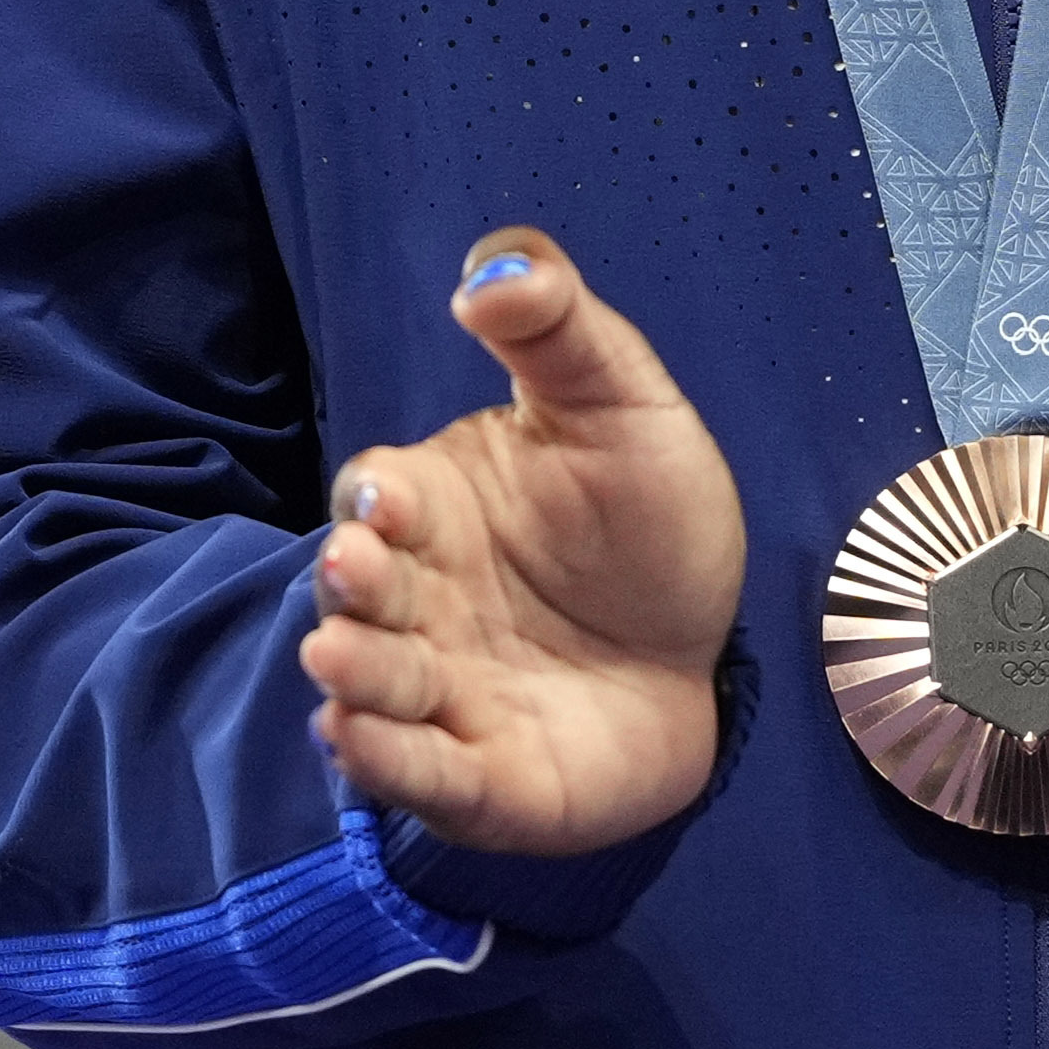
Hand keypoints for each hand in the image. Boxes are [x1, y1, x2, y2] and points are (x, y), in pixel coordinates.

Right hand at [300, 229, 747, 856]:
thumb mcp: (621, 401)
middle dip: (350, 584)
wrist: (708, 648)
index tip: (392, 496)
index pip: (379, 497)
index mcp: (436, 508)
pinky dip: (388, 762)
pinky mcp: (480, 777)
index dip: (378, 498)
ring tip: (340, 664)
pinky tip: (360, 739)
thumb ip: (558, 326)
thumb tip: (491, 271)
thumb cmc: (646, 521)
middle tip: (354, 571)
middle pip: (359, 592)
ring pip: (375, 685)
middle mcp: (418, 602)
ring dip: (353, 674)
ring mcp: (442, 692)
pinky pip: (423, 776)